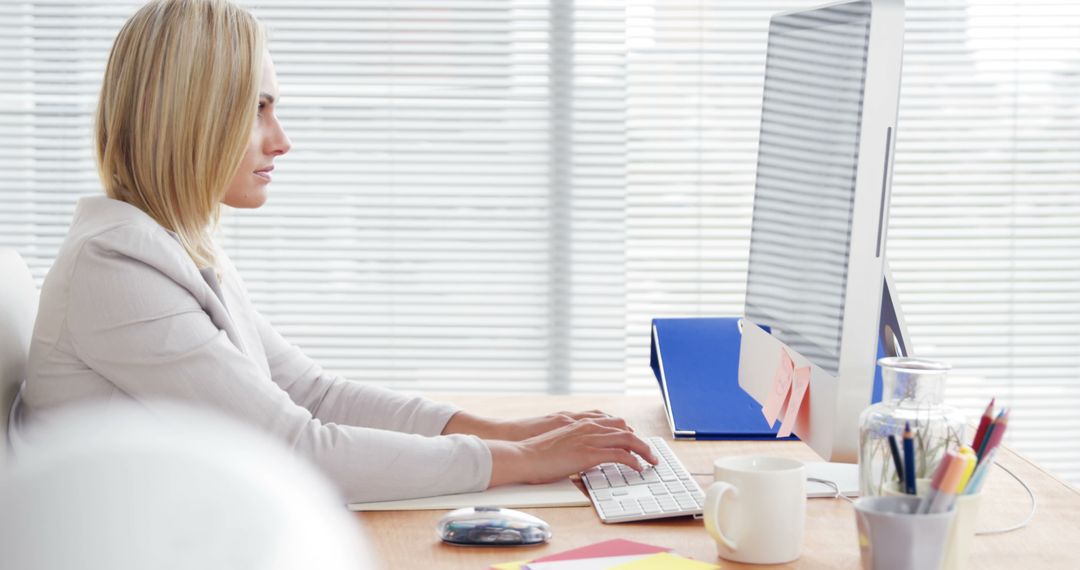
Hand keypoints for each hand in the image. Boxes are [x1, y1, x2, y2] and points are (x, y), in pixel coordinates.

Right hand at [487, 418, 657, 486]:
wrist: (522, 455)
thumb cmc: (535, 451)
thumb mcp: (557, 440)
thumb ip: (572, 441)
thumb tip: (580, 452)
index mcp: (579, 422)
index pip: (612, 422)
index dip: (627, 431)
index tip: (635, 441)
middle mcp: (587, 426)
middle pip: (624, 428)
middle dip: (640, 440)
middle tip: (649, 452)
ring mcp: (589, 438)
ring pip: (627, 439)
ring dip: (643, 450)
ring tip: (650, 461)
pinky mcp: (589, 454)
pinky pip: (620, 455)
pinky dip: (633, 461)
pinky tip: (638, 468)